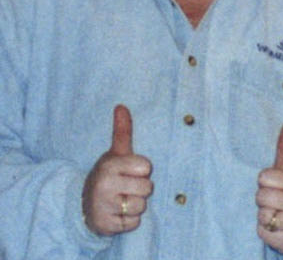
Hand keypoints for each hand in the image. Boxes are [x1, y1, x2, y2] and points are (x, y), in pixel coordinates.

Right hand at [82, 105, 152, 235]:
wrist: (85, 204)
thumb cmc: (109, 175)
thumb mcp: (115, 153)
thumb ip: (122, 131)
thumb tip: (121, 106)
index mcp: (110, 165)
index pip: (146, 167)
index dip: (142, 169)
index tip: (130, 170)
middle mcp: (105, 185)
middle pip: (147, 188)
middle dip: (140, 189)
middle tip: (126, 186)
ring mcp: (104, 206)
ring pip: (141, 206)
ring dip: (135, 205)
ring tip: (122, 199)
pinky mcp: (106, 225)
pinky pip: (133, 223)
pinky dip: (129, 220)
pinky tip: (118, 213)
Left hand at [256, 123, 282, 253]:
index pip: (264, 177)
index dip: (266, 181)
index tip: (276, 185)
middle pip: (260, 196)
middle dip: (264, 199)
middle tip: (276, 201)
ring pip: (261, 215)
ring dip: (265, 215)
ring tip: (278, 213)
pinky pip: (262, 231)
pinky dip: (265, 230)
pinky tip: (277, 227)